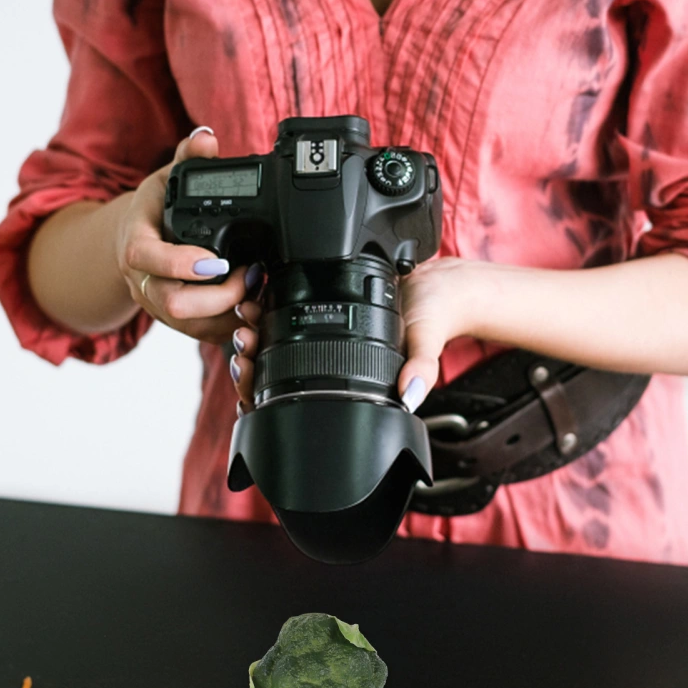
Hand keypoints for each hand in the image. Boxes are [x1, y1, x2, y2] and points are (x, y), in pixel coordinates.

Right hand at [116, 127, 262, 343]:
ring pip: (192, 326)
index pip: (147, 257)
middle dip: (219, 295)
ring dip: (230, 313)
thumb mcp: (164, 178)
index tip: (217, 260)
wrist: (132, 243)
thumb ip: (186, 159)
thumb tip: (206, 138)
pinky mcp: (178, 322)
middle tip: (249, 274)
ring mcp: (160, 306)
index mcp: (135, 243)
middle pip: (174, 304)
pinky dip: (232, 326)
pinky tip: (253, 306)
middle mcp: (144, 281)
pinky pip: (204, 335)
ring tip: (257, 288)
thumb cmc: (153, 212)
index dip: (181, 263)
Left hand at [230, 256, 476, 413]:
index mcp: (346, 380)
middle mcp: (330, 366)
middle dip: (250, 357)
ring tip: (246, 312)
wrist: (443, 288)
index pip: (296, 399)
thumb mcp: (428, 344)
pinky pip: (287, 321)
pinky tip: (257, 296)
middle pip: (274, 375)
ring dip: (254, 333)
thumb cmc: (435, 320)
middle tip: (244, 337)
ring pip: (274, 348)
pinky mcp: (324, 315)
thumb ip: (421, 369)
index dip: (266, 389)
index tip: (248, 365)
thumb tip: (410, 396)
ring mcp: (325, 343)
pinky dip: (269, 311)